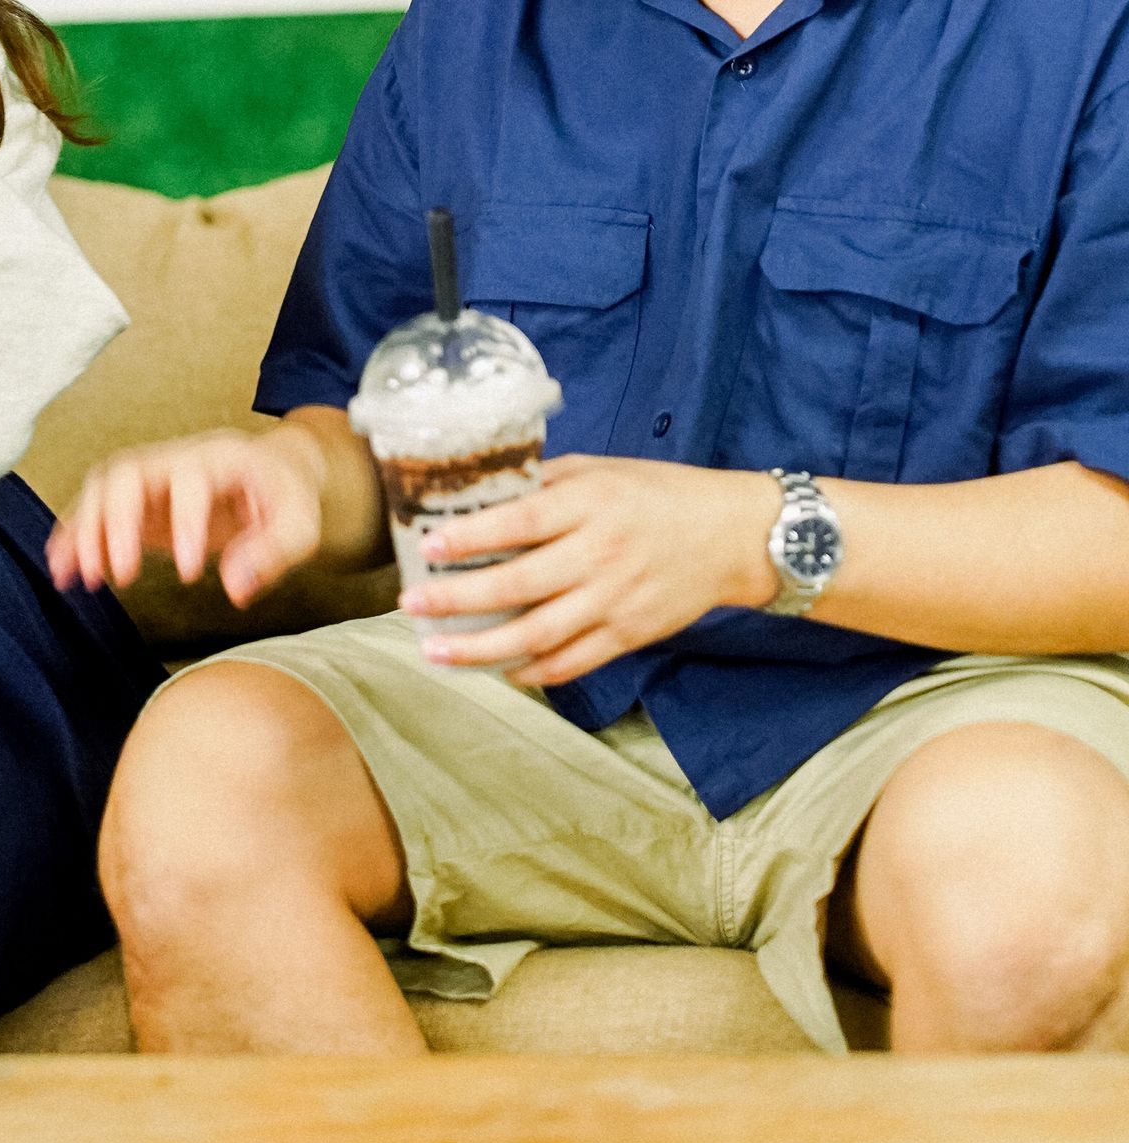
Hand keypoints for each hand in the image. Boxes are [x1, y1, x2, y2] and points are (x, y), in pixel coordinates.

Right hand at [47, 426, 331, 607]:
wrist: (273, 471)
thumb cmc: (286, 496)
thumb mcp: (300, 522)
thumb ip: (274, 552)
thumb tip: (236, 587)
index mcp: (219, 457)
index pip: (190, 477)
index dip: (185, 522)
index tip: (191, 573)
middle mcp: (177, 459)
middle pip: (128, 471)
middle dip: (116, 521)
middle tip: (120, 575)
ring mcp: (152, 476)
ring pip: (102, 487)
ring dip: (85, 529)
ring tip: (78, 577)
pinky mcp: (138, 499)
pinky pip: (95, 506)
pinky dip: (75, 535)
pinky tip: (64, 569)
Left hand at [403, 456, 780, 687]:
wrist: (731, 535)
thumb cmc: (658, 493)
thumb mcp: (600, 470)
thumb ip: (544, 481)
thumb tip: (482, 489)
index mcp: (589, 504)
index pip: (519, 523)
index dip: (470, 538)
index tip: (427, 548)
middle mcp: (598, 555)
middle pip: (518, 586)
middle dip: (458, 601)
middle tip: (412, 607)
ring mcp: (613, 601)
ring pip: (538, 636)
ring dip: (481, 650)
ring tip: (436, 652)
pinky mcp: (628, 635)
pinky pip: (572, 663)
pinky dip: (531, 672)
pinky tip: (498, 669)